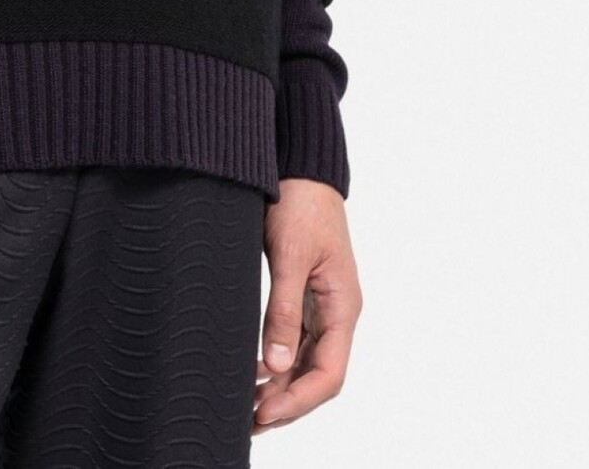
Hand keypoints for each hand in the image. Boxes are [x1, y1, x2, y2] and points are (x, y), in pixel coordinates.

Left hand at [253, 176, 361, 434]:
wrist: (302, 167)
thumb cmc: (301, 204)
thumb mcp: (289, 256)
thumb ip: (283, 310)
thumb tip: (276, 365)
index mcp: (343, 307)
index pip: (328, 375)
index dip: (297, 401)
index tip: (263, 414)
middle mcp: (337, 312)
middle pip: (317, 375)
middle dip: (286, 403)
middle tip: (247, 421)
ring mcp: (322, 304)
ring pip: (305, 362)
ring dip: (279, 387)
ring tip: (245, 407)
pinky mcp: (305, 294)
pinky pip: (296, 340)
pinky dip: (277, 362)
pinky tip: (253, 373)